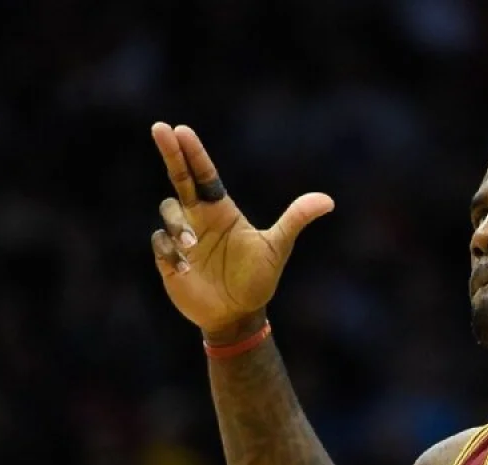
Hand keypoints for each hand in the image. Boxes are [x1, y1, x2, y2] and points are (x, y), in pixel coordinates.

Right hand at [150, 122, 334, 335]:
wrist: (238, 314)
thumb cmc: (257, 279)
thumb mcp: (277, 247)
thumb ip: (296, 219)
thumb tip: (328, 200)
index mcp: (221, 210)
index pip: (204, 174)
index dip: (192, 152)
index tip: (180, 130)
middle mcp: (198, 217)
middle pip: (179, 177)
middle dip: (170, 153)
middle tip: (160, 128)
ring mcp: (181, 237)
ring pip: (168, 211)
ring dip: (177, 223)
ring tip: (191, 245)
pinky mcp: (168, 260)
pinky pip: (159, 243)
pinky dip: (168, 249)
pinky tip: (183, 268)